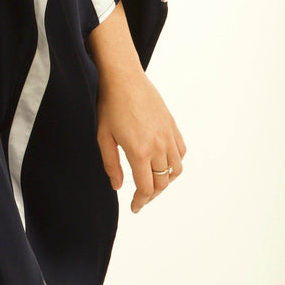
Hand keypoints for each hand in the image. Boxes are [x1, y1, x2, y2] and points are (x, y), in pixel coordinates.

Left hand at [95, 64, 186, 212]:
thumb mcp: (103, 136)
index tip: (135, 207)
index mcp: (139, 152)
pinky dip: (175, 162)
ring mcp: (168, 135)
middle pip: (162, 183)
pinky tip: (164, 162)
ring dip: (166, 180)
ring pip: (176, 169)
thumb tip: (118, 187)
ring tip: (153, 181)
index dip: (141, 201)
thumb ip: (111, 165)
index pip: (146, 188)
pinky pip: (181, 151)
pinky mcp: (172, 125)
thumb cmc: (110, 104)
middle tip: (141, 198)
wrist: (124, 77)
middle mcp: (158, 146)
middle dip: (152, 195)